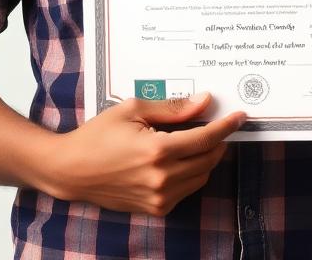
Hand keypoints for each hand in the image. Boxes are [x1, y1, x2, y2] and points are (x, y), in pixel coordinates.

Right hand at [35, 92, 245, 213]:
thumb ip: (173, 108)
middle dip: (218, 140)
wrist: (71, 171)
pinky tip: (180, 158)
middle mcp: (162, 178)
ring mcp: (159, 198)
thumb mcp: (134, 110)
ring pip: (201, 176)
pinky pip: (186, 190)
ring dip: (206, 157)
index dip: (226, 126)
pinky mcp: (155, 209)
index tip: (240, 116)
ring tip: (196, 138)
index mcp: (157, 150)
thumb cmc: (98, 135)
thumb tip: (204, 102)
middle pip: (208, 159)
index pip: (206, 139)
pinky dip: (191, 173)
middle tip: (217, 123)